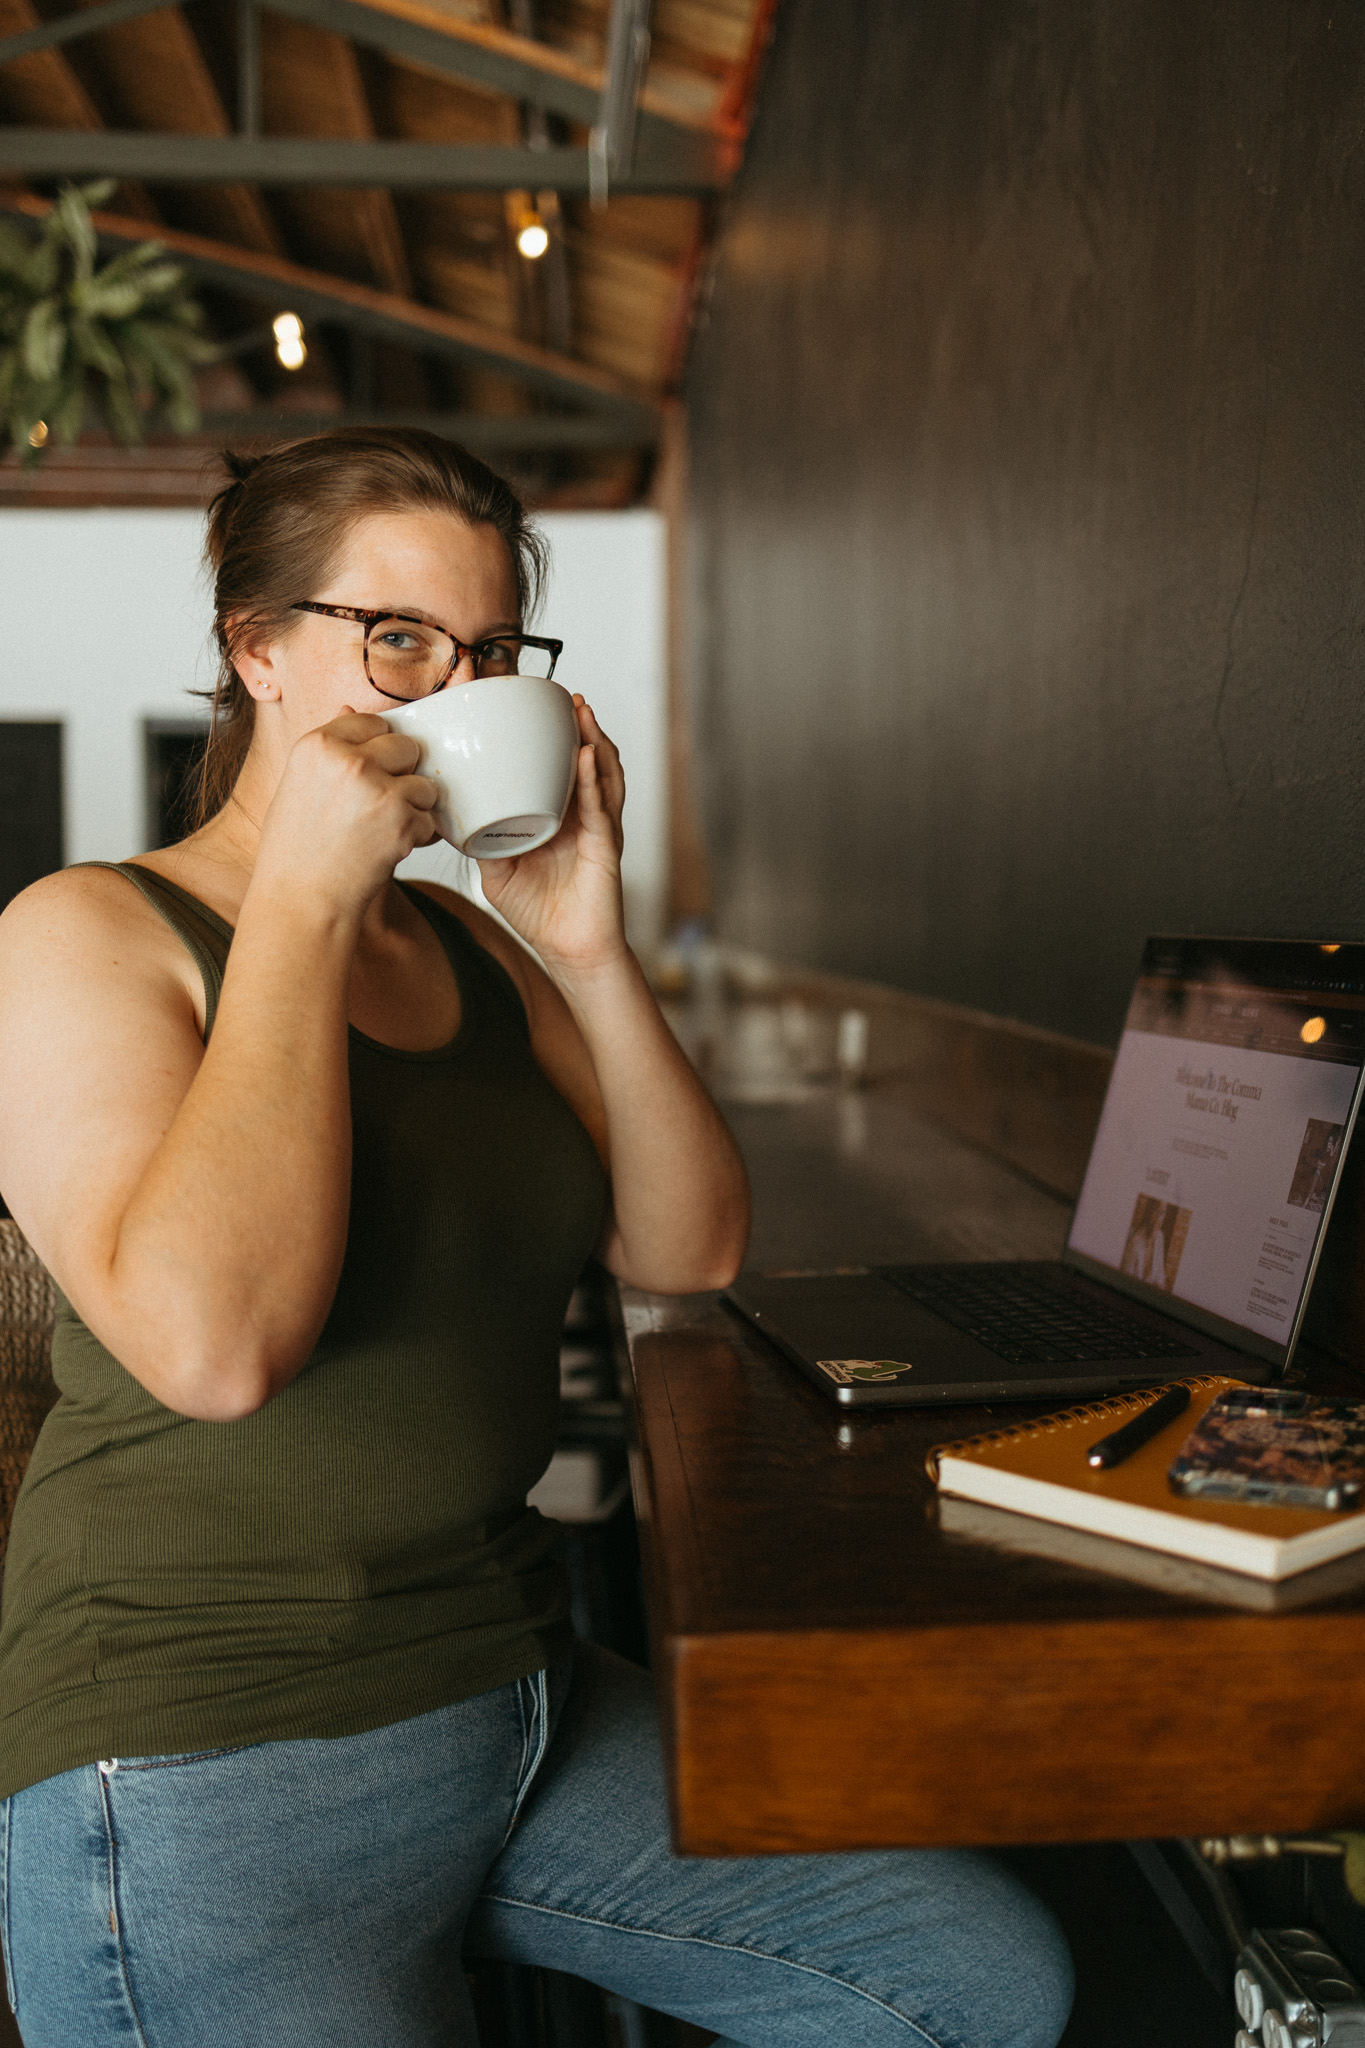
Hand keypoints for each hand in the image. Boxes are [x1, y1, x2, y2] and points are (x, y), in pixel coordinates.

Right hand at [252, 710, 438, 920]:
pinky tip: (389, 849)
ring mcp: (378, 789)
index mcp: (317, 744)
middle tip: (381, 805)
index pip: (372, 723)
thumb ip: (328, 750)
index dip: (379, 748)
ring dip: (415, 807)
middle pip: (406, 747)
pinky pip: (430, 819)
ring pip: (424, 784)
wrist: (302, 901)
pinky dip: (418, 837)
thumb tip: (349, 709)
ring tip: (384, 830)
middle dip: (403, 774)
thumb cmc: (295, 851)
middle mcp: (348, 760)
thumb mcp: (297, 786)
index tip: (371, 772)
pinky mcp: (402, 820)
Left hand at [477, 697, 626, 975]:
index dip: (554, 739)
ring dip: (593, 739)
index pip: (559, 768)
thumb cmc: (539, 914)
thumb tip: (449, 817)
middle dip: (578, 726)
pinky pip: (601, 806)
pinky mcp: (605, 846)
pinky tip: (586, 756)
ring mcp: (597, 828)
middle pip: (586, 760)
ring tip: (581, 711)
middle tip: (564, 696)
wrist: (568, 951)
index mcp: (559, 816)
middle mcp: (581, 816)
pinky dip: (594, 779)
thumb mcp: (497, 873)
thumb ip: (479, 843)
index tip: (537, 709)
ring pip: (602, 774)